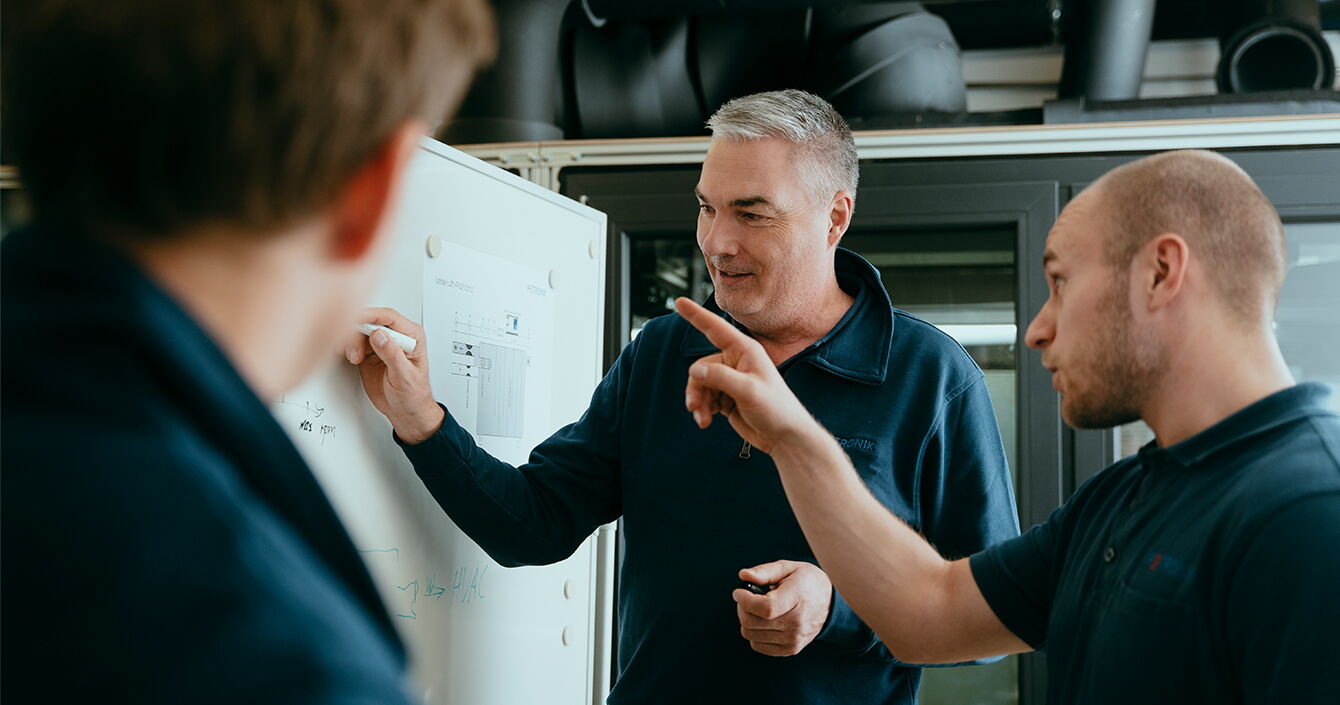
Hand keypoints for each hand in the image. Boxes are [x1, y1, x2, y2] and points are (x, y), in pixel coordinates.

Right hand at [343, 307, 443, 443]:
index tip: (354, 320)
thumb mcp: (404, 376)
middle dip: (357, 333)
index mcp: (412, 336)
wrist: (405, 411)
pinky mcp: (369, 352)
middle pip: (371, 321)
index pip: (389, 317)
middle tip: (354, 350)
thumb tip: (380, 335)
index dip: (370, 316)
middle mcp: (397, 336)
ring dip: (352, 342)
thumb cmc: (413, 395)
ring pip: (360, 331)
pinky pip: (355, 342)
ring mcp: (382, 344)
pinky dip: (349, 347)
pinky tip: (351, 357)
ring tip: (355, 359)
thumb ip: (392, 355)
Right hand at [675, 297, 820, 453]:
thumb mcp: (749, 391)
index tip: (679, 302)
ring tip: (703, 419)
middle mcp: (736, 361)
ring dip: (699, 401)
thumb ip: (721, 378)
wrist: (783, 437)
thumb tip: (695, 371)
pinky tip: (707, 420)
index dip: (695, 315)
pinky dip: (703, 408)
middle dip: (696, 388)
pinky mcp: (726, 396)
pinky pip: (704, 397)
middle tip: (695, 407)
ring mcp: (730, 379)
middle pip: (701, 367)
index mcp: (745, 351)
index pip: (715, 328)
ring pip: (700, 384)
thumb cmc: (776, 409)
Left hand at [732, 560, 832, 656]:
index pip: (765, 608)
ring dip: (746, 620)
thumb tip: (743, 575)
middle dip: (742, 608)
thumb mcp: (788, 568)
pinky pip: (758, 645)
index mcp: (798, 597)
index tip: (738, 591)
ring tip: (756, 608)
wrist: (829, 603)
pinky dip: (754, 633)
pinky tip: (762, 621)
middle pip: (753, 623)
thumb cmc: (806, 582)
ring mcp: (794, 638)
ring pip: (751, 635)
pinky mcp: (790, 649)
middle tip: (746, 597)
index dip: (745, 600)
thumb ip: (764, 571)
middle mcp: (797, 622)